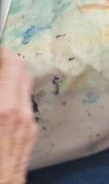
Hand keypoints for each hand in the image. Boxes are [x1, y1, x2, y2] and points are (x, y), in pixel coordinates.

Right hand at [0, 49, 36, 183]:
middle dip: (7, 59)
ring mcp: (28, 120)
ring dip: (11, 75)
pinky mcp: (31, 130)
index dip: (2, 53)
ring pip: (24, 85)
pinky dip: (13, 92)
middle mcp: (20, 110)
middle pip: (20, 70)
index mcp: (3, 108)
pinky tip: (2, 98)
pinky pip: (24, 102)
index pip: (10, 65)